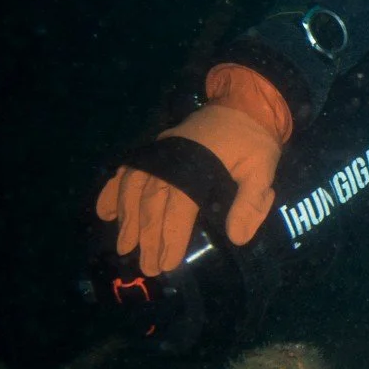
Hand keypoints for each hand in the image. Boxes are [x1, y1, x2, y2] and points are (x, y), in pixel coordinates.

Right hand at [96, 64, 291, 276]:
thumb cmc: (254, 142)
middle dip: (146, 237)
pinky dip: (114, 189)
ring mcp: (161, 150)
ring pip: (134, 186)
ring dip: (126, 218)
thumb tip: (237, 239)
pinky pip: (129, 169)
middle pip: (151, 202)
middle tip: (145, 266)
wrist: (244, 102)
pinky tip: (105, 211)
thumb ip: (251, 204)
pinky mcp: (157, 146)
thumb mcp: (263, 171)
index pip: (179, 208)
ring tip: (123, 246)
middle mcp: (173, 157)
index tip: (166, 263)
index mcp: (199, 166)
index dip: (170, 236)